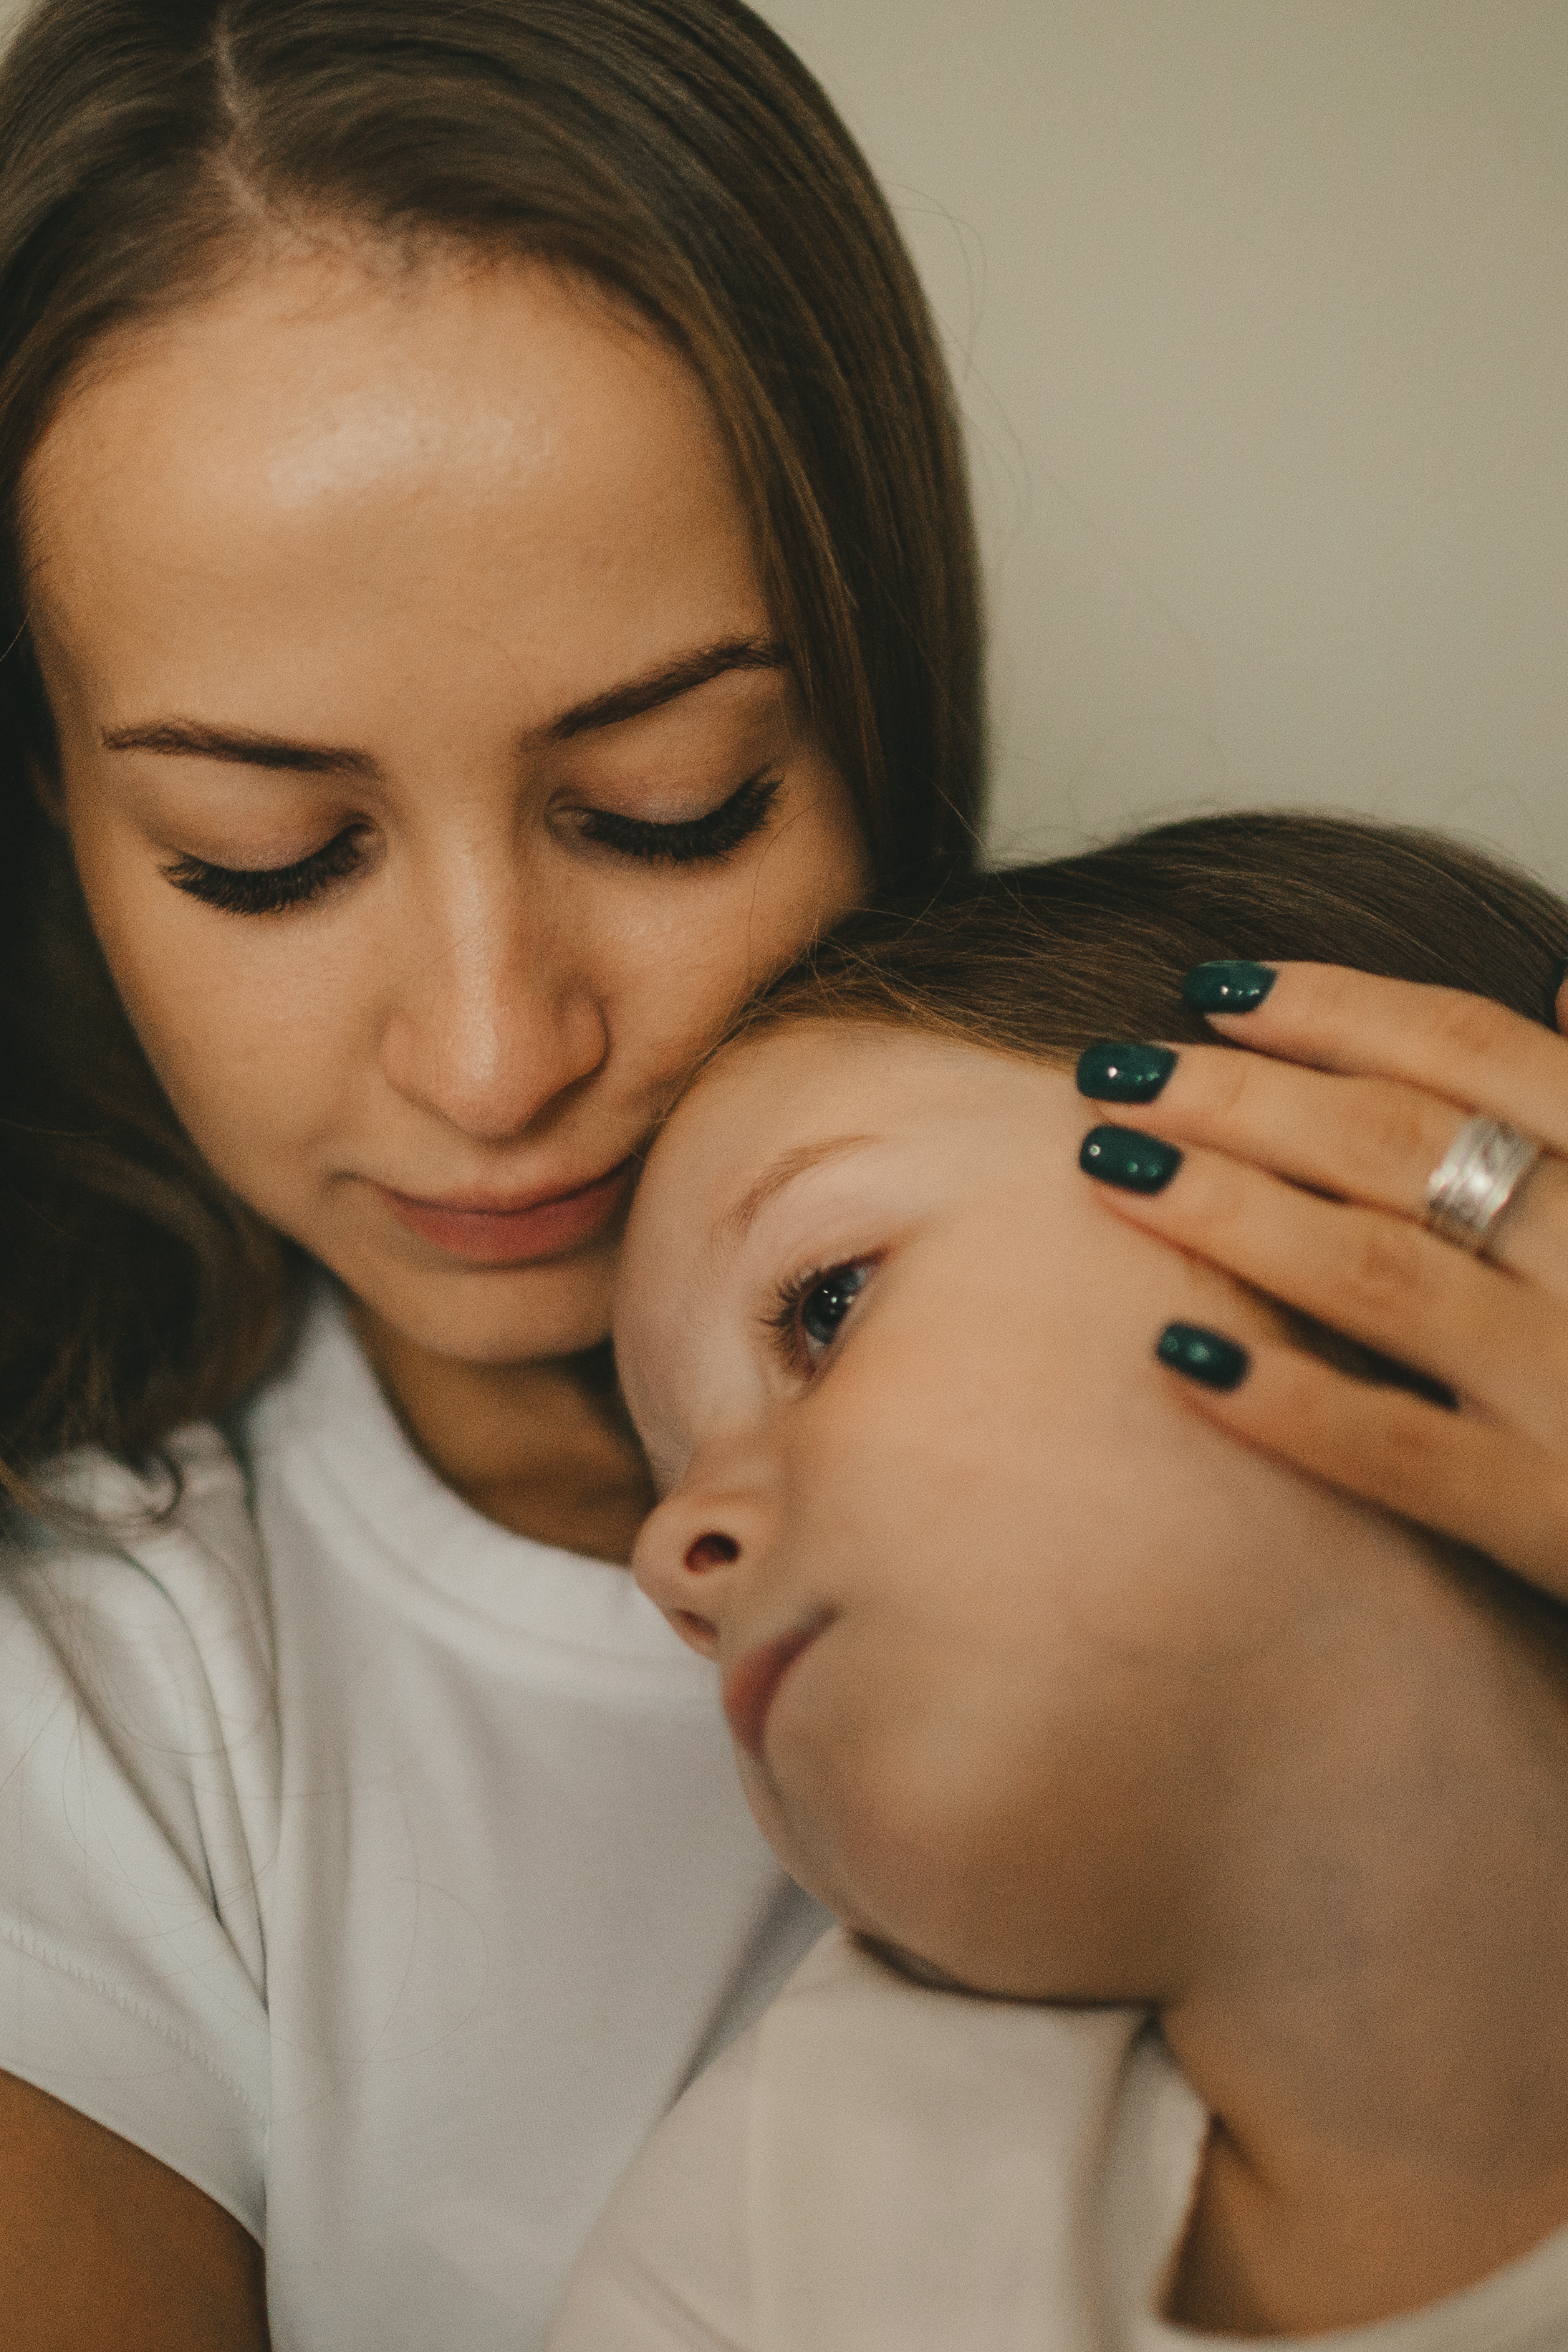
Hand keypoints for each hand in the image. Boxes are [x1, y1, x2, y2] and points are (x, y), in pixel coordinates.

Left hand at [1076, 963, 1567, 1599]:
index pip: (1476, 1049)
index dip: (1334, 1005)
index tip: (1214, 986)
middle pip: (1400, 1141)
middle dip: (1241, 1092)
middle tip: (1114, 1064)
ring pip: (1380, 1273)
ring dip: (1230, 1210)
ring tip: (1111, 1165)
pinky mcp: (1559, 1522)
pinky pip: (1400, 1453)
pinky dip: (1287, 1400)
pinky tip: (1176, 1359)